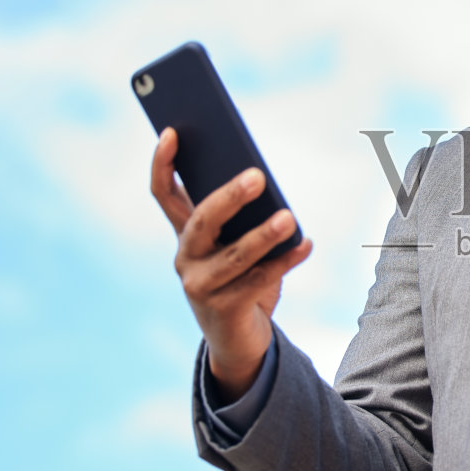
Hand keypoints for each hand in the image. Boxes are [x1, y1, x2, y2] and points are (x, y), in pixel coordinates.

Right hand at [150, 127, 312, 400]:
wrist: (238, 338)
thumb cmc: (241, 277)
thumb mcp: (236, 242)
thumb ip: (242, 217)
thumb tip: (264, 184)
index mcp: (185, 233)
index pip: (163, 193)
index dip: (162, 164)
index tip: (171, 132)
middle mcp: (185, 257)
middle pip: (201, 220)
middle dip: (228, 197)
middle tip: (257, 176)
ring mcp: (200, 285)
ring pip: (233, 255)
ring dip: (263, 235)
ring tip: (288, 217)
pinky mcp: (224, 309)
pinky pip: (259, 280)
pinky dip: (285, 261)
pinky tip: (306, 244)